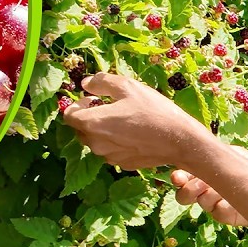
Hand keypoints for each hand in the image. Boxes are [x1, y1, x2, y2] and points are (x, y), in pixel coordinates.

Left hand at [61, 72, 207, 170]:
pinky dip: (116, 142)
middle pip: (81, 129)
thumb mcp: (127, 86)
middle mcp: (95, 143)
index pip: (69, 115)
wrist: (178, 140)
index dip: (77, 104)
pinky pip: (111, 150)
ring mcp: (108, 157)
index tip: (93, 98)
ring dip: (102, 130)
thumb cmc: (152, 110)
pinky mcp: (121, 164)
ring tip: (124, 119)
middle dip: (89, 117)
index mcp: (92, 123)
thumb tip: (86, 84)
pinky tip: (133, 133)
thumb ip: (101, 82)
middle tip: (110, 106)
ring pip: (96, 141)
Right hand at [170, 146, 247, 226]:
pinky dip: (224, 205)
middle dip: (187, 191)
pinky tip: (233, 199)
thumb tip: (199, 157)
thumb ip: (217, 155)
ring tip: (222, 188)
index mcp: (203, 172)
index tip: (177, 177)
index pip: (183, 176)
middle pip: (184, 195)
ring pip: (202, 202)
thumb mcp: (236, 155)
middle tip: (198, 187)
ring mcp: (214, 203)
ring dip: (210, 194)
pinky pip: (217, 211)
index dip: (178, 178)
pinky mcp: (224, 215)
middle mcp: (205, 189)